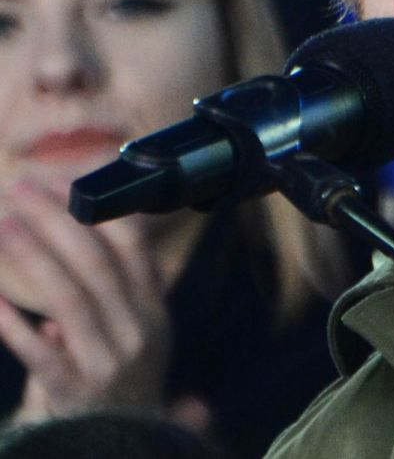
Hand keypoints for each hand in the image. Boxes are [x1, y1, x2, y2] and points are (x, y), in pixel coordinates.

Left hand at [0, 179, 171, 424]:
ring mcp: (110, 361)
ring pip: (68, 298)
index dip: (97, 212)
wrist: (120, 446)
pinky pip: (40, 352)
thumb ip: (115, 296)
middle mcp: (139, 331)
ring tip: (2, 225)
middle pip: (95, 264)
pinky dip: (13, 324)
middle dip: (55, 221)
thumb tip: (79, 246)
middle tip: (21, 190)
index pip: (133, 248)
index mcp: (153, 311)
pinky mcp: (76, 390)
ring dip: (32, 256)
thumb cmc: (116, 383)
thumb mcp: (133, 336)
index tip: (63, 184)